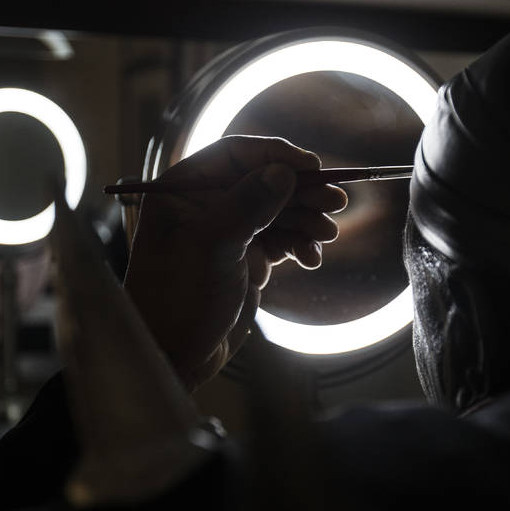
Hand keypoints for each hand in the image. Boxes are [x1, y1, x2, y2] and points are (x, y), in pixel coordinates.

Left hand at [123, 135, 347, 391]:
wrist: (174, 356)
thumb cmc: (176, 300)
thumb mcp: (210, 248)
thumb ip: (246, 206)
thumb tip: (282, 172)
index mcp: (184, 190)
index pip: (236, 154)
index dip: (276, 154)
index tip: (312, 167)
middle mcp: (207, 204)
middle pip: (264, 180)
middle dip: (301, 191)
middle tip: (335, 202)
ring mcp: (229, 231)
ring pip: (279, 210)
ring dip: (306, 220)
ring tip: (327, 235)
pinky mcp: (247, 257)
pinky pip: (282, 239)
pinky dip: (300, 245)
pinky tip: (311, 259)